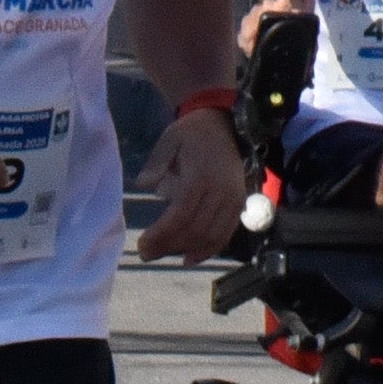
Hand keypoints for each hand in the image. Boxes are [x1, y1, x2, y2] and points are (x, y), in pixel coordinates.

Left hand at [131, 108, 246, 263]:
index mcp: (201, 176)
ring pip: (211, 236)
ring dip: (186, 250)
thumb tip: (144, 184)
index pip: (181, 213)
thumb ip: (156, 162)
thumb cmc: (192, 133)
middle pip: (195, 229)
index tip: (143, 243)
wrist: (225, 125)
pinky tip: (189, 258)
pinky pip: (225, 234)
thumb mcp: (170, 139)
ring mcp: (233, 200)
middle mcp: (221, 191)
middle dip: (169, 246)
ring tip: (162, 255)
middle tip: (146, 254)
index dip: (162, 233)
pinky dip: (208, 250)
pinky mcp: (239, 205)